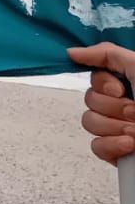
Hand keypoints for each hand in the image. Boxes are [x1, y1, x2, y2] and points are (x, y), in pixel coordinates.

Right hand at [69, 44, 134, 161]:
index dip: (104, 85)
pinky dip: (113, 146)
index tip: (121, 90)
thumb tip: (74, 52)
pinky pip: (96, 146)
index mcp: (130, 84)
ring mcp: (117, 128)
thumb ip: (108, 54)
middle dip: (114, 108)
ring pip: (89, 122)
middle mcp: (122, 104)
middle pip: (89, 100)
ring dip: (115, 127)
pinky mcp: (117, 151)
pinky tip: (131, 144)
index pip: (94, 78)